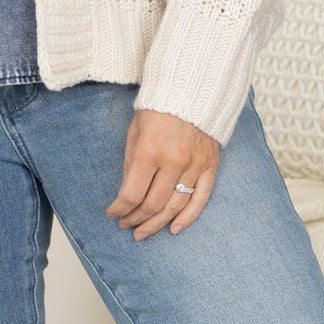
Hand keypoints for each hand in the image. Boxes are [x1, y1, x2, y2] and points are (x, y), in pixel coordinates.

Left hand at [107, 109, 218, 239]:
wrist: (193, 90)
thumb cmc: (158, 109)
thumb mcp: (135, 132)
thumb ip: (131, 165)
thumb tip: (127, 195)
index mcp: (150, 151)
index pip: (132, 193)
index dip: (120, 208)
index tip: (112, 213)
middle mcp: (174, 161)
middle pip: (153, 204)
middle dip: (136, 218)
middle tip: (126, 225)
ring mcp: (195, 165)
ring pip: (175, 206)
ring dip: (157, 223)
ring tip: (143, 232)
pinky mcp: (210, 166)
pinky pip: (200, 199)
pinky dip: (188, 218)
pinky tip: (174, 229)